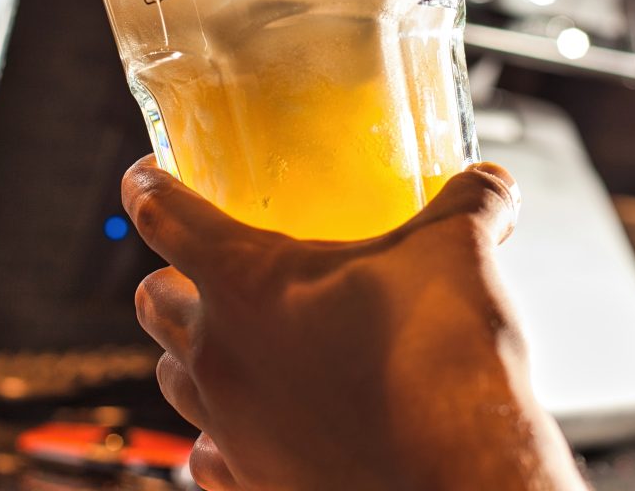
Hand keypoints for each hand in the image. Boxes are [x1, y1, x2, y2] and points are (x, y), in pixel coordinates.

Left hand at [123, 157, 584, 490]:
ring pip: (171, 379)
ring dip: (189, 354)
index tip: (143, 175)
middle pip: (151, 301)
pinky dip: (219, 435)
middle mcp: (220, 353)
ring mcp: (232, 428)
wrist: (464, 476)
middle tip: (205, 268)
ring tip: (231, 343)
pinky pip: (207, 457)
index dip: (146, 186)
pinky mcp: (256, 487)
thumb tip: (491, 183)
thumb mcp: (457, 249)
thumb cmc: (443, 357)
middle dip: (169, 277)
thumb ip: (469, 202)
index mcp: (246, 280)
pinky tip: (253, 426)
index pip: (164, 215)